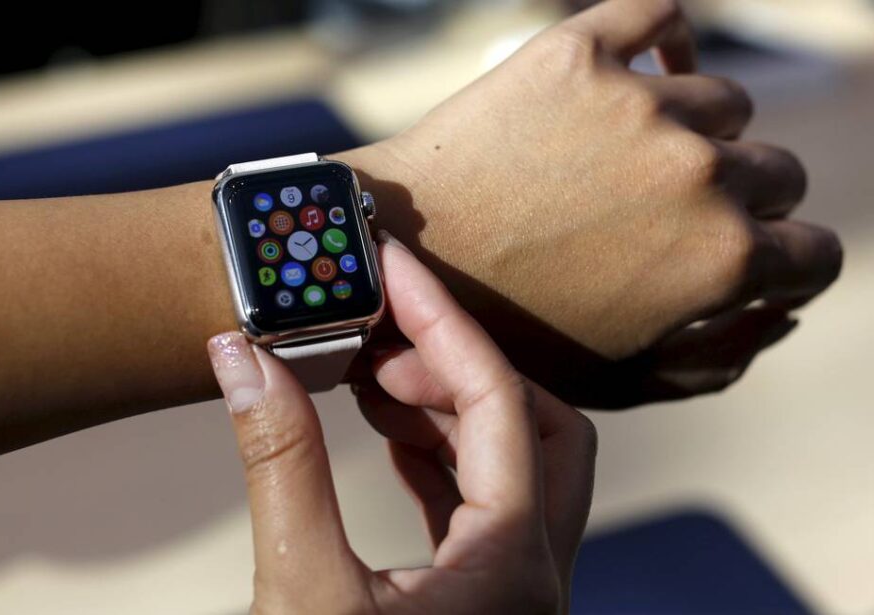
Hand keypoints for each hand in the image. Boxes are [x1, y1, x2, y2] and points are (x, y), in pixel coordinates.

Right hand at [206, 233, 595, 613]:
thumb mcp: (302, 591)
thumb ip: (282, 468)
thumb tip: (244, 364)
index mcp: (512, 563)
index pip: (499, 401)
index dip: (440, 320)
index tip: (392, 269)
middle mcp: (533, 572)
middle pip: (539, 423)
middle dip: (461, 364)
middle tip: (385, 337)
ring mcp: (514, 589)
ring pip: (517, 463)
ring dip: (449, 408)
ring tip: (372, 380)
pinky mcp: (481, 600)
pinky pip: (485, 504)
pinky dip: (442, 457)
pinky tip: (390, 440)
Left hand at [345, 0, 841, 406]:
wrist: (393, 260)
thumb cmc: (502, 332)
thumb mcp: (618, 381)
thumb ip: (719, 358)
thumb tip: (785, 314)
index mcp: (721, 262)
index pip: (815, 255)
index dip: (785, 265)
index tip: (750, 258)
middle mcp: (698, 173)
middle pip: (777, 171)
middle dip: (741, 202)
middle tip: (673, 215)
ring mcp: (640, 104)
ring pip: (722, 103)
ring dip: (694, 134)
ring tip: (633, 159)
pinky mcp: (578, 52)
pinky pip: (660, 17)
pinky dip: (662, 44)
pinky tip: (642, 76)